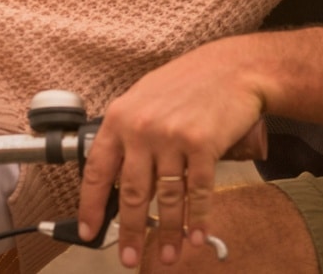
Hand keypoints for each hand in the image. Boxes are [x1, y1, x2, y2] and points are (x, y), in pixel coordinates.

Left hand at [77, 37, 269, 268]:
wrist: (233, 67)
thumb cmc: (188, 82)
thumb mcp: (145, 99)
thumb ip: (128, 135)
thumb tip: (118, 180)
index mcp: (121, 118)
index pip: (98, 171)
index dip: (91, 206)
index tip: (89, 231)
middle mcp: (143, 128)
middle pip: (132, 193)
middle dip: (130, 231)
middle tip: (128, 258)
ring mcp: (173, 137)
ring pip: (166, 197)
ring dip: (167, 232)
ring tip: (167, 255)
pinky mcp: (204, 145)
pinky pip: (198, 191)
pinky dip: (197, 218)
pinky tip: (196, 235)